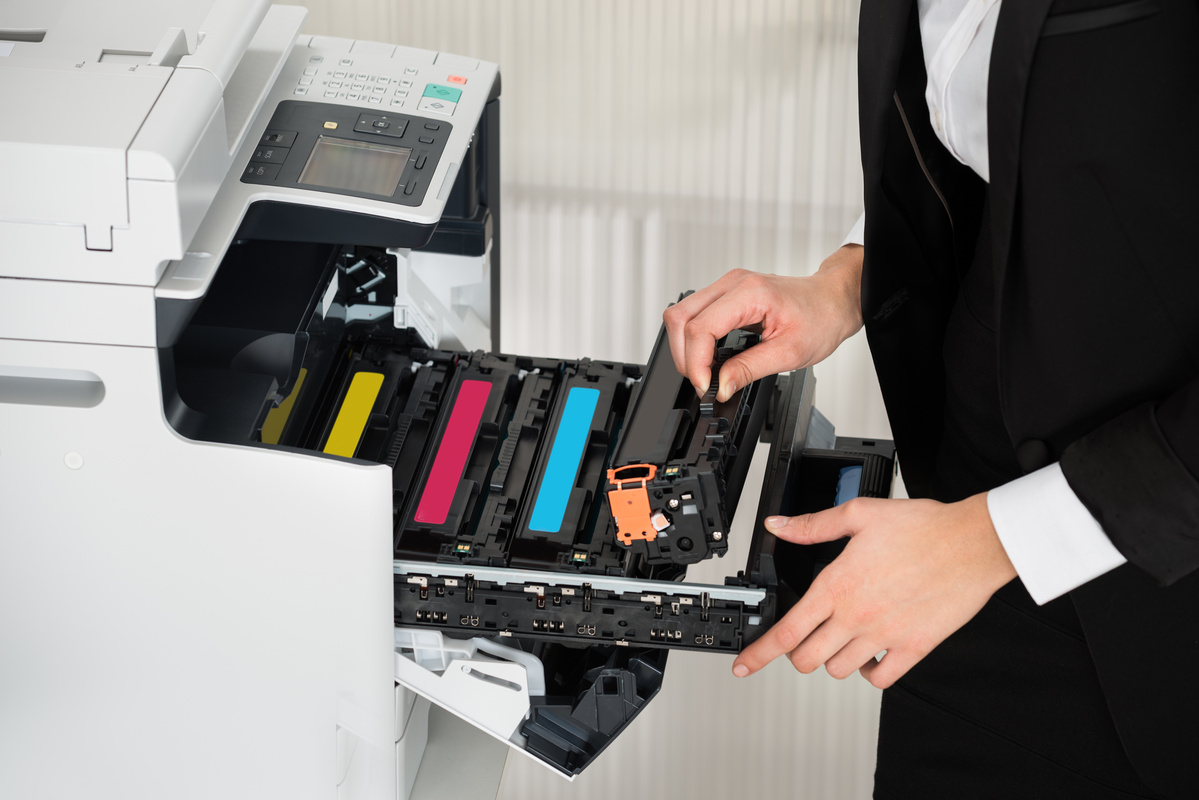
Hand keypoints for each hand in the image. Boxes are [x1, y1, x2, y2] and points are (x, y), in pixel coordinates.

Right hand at [662, 245, 863, 401]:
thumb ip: (749, 369)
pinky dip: (694, 339)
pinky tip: (707, 356)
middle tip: (703, 382)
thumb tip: (721, 386)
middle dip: (684, 356)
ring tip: (704, 371)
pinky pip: (694, 313)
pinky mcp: (726, 294)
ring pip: (681, 314)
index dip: (696, 362)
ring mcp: (727, 286)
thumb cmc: (821, 317)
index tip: (706, 385)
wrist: (833, 300)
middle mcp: (733, 283)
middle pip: (680, 317)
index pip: (700, 327)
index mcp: (750, 293)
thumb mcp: (790, 353)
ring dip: (684, 347)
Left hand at [732, 494, 1016, 688]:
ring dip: (830, 661)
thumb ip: (812, 525)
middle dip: (795, 654)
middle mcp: (856, 616)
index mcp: (837, 585)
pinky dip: (869, 673)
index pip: (787, 631)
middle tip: (801, 641)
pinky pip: (881, 678)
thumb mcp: (858, 514)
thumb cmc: (923, 527)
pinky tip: (869, 656)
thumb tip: (778, 525)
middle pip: (806, 659)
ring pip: (838, 671)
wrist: (973, 542)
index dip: (759, 653)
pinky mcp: (914, 647)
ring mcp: (885, 636)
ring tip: (837, 642)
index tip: (744, 665)